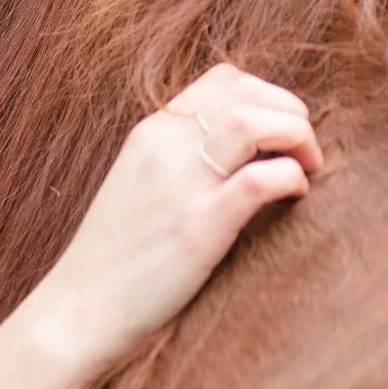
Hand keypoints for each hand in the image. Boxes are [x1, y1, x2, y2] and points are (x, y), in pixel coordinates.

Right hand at [24, 63, 323, 388]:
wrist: (80, 310)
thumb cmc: (116, 260)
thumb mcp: (141, 190)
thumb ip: (179, 164)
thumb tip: (237, 160)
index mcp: (151, 133)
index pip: (222, 79)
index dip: (267, 96)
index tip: (282, 133)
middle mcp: (164, 146)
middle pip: (245, 90)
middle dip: (291, 111)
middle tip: (305, 150)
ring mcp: (180, 184)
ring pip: (252, 121)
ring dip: (295, 135)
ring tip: (307, 168)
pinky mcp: (197, 228)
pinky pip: (257, 181)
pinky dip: (289, 178)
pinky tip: (295, 196)